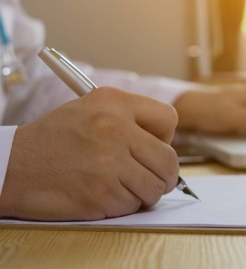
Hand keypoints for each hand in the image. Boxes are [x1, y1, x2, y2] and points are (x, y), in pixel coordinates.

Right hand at [0, 87, 178, 220]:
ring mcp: (109, 162)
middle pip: (169, 159)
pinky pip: (133, 204)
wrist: (14, 165)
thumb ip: (131, 118)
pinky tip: (104, 194)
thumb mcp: (92, 108)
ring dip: (144, 192)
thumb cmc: (55, 138)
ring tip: (124, 185)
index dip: (165, 137)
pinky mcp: (101, 192)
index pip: (169, 118)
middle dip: (164, 173)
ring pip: (155, 186)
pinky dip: (124, 204)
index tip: (154, 146)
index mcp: (115, 102)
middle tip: (151, 176)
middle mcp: (116, 128)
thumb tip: (164, 143)